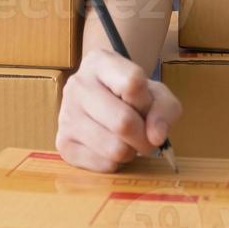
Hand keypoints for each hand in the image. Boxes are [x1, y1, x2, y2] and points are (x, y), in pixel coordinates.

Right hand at [56, 47, 181, 172]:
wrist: (103, 100)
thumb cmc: (133, 95)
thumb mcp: (157, 93)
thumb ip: (165, 110)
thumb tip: (155, 137)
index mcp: (100, 62)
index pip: (133, 83)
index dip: (148, 102)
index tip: (146, 106)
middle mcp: (77, 85)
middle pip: (124, 122)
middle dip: (144, 137)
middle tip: (145, 136)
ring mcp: (66, 114)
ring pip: (114, 148)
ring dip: (131, 151)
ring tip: (127, 141)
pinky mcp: (63, 143)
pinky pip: (103, 165)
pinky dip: (116, 163)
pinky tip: (111, 148)